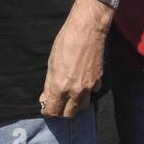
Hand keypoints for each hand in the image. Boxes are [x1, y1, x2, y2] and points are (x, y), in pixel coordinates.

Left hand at [40, 0, 108, 117]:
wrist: (87, 30)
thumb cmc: (66, 42)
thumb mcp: (51, 63)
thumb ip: (49, 84)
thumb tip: (45, 98)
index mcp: (60, 87)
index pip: (53, 111)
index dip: (48, 111)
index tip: (46, 107)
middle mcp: (75, 91)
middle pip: (69, 114)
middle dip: (62, 111)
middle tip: (58, 102)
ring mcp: (89, 87)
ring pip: (82, 106)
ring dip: (75, 104)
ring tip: (71, 95)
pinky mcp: (98, 80)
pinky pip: (92, 93)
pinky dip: (87, 91)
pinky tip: (83, 81)